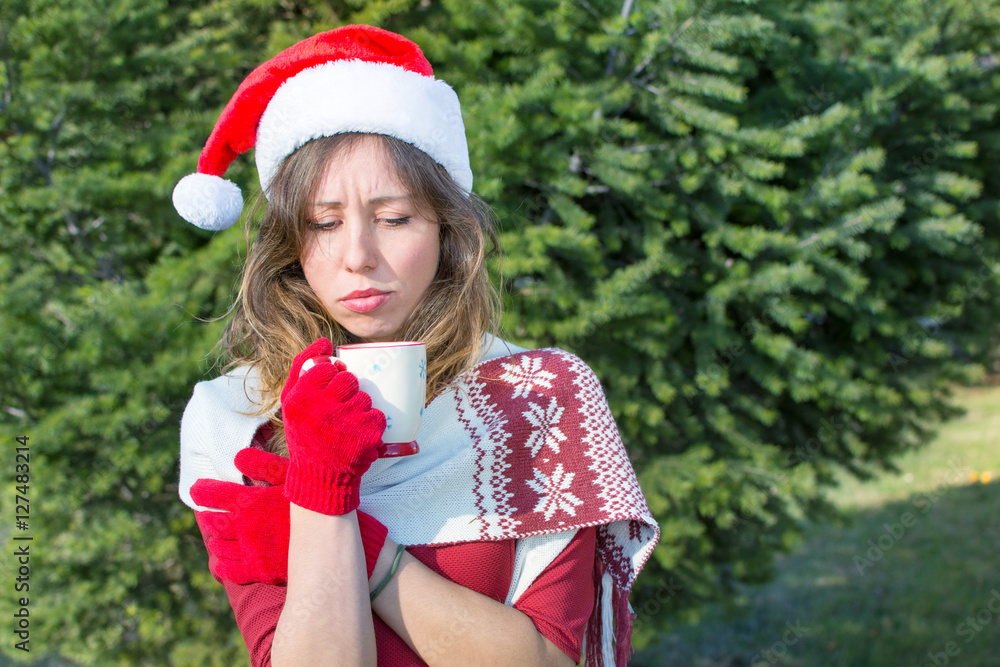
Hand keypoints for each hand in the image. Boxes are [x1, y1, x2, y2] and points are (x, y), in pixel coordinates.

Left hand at [192, 447, 387, 584]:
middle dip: (207, 517)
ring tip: (213, 535)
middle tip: (205, 514)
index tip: (196, 489)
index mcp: (250, 502)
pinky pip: (229, 572)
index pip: (214, 494)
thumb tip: (237, 456)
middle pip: (213, 523)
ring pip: (219, 547)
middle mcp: (244, 528)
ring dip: (213, 539)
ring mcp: (250, 552)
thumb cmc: (317, 500)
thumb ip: (262, 464)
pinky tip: (219, 561)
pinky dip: (220, 566)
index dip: (202, 491)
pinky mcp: (258, 571)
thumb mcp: (292, 475)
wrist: (335, 538)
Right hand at [280, 338, 385, 514]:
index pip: (325, 368)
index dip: (330, 377)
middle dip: (347, 391)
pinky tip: (357, 435)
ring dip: (360, 407)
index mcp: (298, 400)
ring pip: (365, 397)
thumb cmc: (304, 434)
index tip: (326, 391)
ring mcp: (344, 425)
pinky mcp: (366, 437)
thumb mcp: (291, 402)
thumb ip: (302, 367)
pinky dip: (372, 423)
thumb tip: (324, 340)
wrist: (319, 477)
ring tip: (346, 424)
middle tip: (337, 409)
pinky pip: (378, 415)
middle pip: (348, 379)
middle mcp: (319, 411)